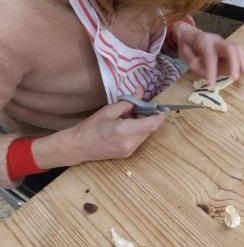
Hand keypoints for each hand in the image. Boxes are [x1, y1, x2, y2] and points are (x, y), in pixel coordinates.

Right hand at [32, 97, 164, 167]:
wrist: (79, 146)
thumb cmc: (92, 126)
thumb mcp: (109, 110)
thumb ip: (129, 102)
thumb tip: (141, 92)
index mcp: (125, 130)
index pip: (152, 124)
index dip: (159, 115)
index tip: (160, 107)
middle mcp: (130, 143)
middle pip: (150, 129)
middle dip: (148, 118)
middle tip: (138, 109)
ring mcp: (130, 150)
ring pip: (145, 134)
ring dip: (142, 125)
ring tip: (128, 119)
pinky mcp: (128, 154)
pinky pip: (139, 140)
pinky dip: (137, 132)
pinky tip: (125, 128)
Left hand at [172, 22, 243, 84]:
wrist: (188, 32)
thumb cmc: (186, 45)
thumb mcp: (184, 55)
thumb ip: (195, 64)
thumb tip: (207, 75)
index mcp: (203, 42)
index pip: (209, 55)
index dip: (211, 70)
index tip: (212, 84)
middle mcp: (216, 40)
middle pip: (230, 48)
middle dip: (234, 63)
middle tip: (235, 78)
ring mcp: (224, 41)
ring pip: (237, 48)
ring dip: (243, 60)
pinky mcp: (228, 44)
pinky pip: (241, 49)